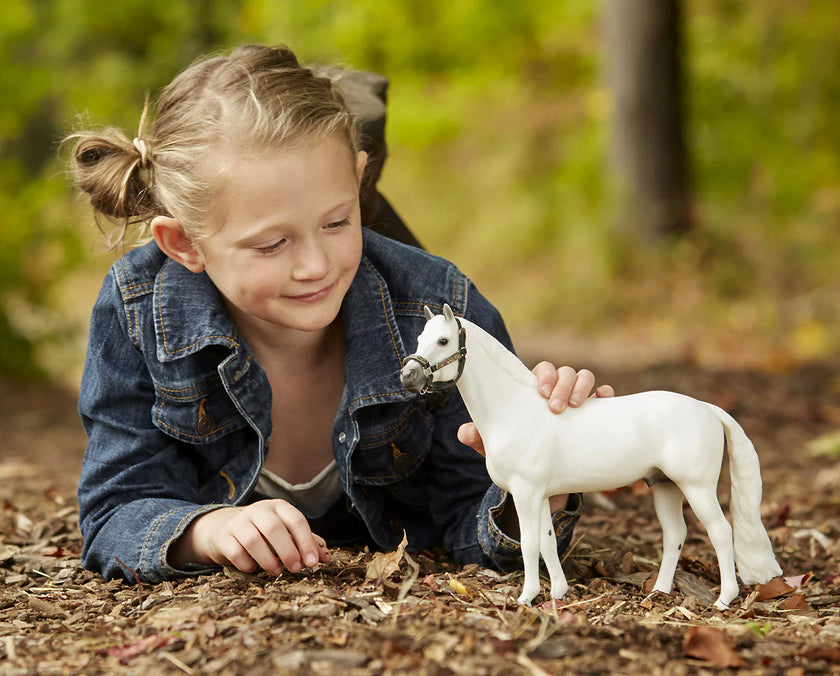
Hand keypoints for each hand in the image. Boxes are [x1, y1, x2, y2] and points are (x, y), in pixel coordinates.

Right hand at [169, 500, 329, 575]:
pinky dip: (246, 563)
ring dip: (268, 560)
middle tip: (295, 569)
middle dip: (287, 551)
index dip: (306, 542)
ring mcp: (239, 522)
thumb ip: (306, 543)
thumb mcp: (286, 532)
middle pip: (274, 528)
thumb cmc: (263, 532)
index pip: (296, 520)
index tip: (312, 562)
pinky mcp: (223, 536)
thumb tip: (327, 558)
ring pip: (253, 540)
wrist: (225, 529)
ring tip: (276, 572)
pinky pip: (235, 551)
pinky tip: (253, 568)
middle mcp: (258, 510)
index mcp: (278, 507)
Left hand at [458, 363, 613, 519]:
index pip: (540, 372)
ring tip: (576, 405)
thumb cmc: (523, 458)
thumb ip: (484, 441)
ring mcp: (578, 402)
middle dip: (561, 382)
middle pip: (563, 371)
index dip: (542, 375)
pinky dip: (605, 394)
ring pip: (584, 377)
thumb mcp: (503, 451)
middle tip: (556, 405)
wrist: (550, 485)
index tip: (540, 391)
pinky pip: (605, 396)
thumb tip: (464, 432)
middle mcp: (557, 394)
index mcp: (534, 396)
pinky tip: (603, 400)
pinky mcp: (596, 415)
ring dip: (581, 386)